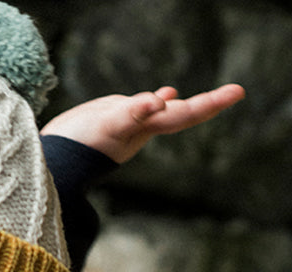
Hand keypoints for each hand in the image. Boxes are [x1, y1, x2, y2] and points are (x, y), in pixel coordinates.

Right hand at [40, 84, 244, 163]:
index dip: (210, 103)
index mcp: (146, 129)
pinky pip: (141, 109)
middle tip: (236, 91)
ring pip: (165, 112)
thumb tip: (160, 100)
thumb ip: (133, 114)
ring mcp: (130, 126)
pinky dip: (154, 101)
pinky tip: (162, 96)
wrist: (54, 160)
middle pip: (183, 113)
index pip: (186, 113)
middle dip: (208, 103)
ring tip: (211, 97)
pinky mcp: (113, 121)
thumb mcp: (107, 125)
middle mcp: (143, 128)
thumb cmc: (79, 146)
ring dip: (186, 105)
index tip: (237, 92)